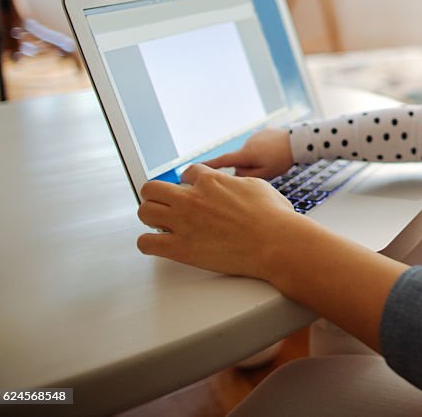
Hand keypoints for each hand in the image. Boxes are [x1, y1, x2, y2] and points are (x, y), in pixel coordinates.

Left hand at [137, 163, 298, 278]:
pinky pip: (145, 243)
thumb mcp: (257, 185)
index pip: (186, 173)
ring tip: (161, 224)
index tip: (190, 191)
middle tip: (166, 204)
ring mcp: (183, 223)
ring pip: (144, 211)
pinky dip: (149, 244)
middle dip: (157, 195)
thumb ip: (236, 183)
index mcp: (211, 180)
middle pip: (152, 188)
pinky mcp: (181, 248)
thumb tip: (234, 185)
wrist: (276, 242)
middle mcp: (192, 198)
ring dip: (151, 216)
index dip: (188, 182)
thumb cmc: (273, 216)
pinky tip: (159, 244)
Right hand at [204, 128, 292, 178]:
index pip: (222, 161)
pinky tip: (275, 151)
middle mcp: (246, 143)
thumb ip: (246, 176)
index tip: (191, 168)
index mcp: (245, 154)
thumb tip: (234, 174)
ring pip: (249, 154)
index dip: (207, 166)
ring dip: (257, 159)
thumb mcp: (266, 174)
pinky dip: (263, 151)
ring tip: (274, 159)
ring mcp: (253, 136)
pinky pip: (257, 146)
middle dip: (248, 167)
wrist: (298, 141)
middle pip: (239, 161)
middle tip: (267, 168)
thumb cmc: (283, 159)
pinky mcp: (260, 132)